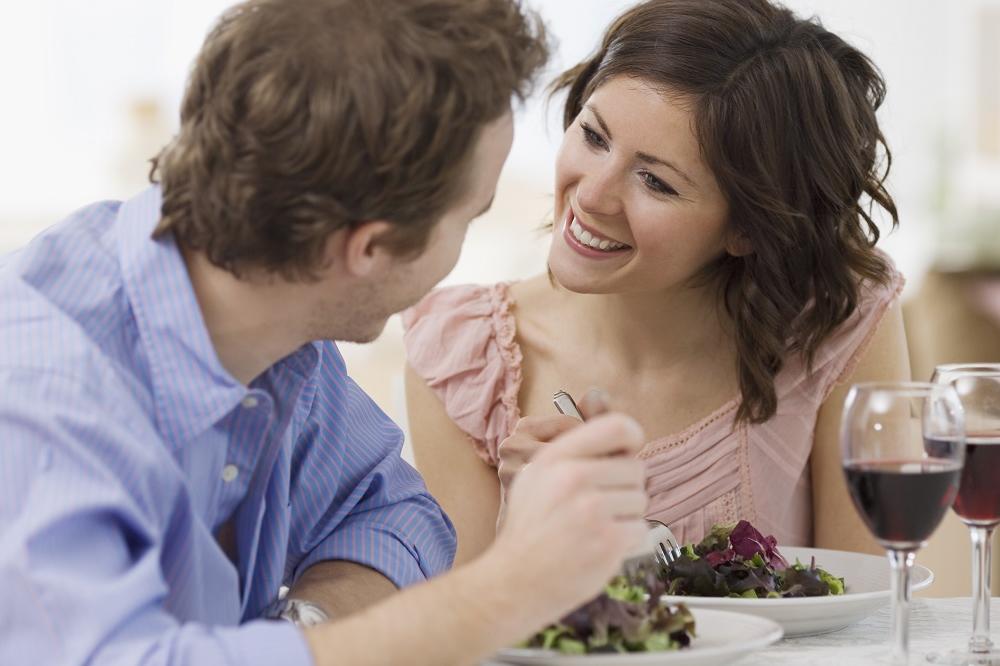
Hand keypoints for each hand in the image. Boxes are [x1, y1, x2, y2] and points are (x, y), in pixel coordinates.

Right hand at [487, 412, 648, 616]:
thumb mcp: (536, 477)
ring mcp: (591, 510)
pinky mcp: (608, 541)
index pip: (617, 426)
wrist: (515, 580)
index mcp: (557, 458)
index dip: (632, 438)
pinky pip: (641, 529)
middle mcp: (573, 477)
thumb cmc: (530, 528)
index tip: (628, 453)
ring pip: (640, 500)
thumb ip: (573, 454)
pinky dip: (627, 541)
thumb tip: (622, 441)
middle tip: (600, 506)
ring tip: (595, 529)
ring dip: (626, 516)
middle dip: (625, 487)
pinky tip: (600, 546)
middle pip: (636, 468)